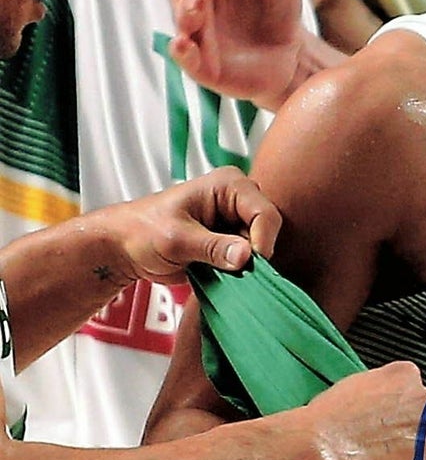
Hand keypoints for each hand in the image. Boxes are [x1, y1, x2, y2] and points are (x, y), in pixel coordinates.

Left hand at [90, 166, 280, 285]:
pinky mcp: (231, 243)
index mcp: (229, 185)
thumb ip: (212, 247)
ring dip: (244, 266)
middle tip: (230, 269)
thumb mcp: (177, 239)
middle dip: (253, 253)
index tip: (249, 264)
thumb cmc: (143, 231)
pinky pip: (248, 260)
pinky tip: (218, 275)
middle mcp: (238, 200)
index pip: (265, 212)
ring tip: (216, 271)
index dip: (262, 240)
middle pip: (267, 229)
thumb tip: (246, 256)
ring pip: (260, 248)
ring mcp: (236, 222)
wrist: (124, 249)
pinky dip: (238, 272)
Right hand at [311, 365, 425, 459]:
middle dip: (421, 438)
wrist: (320, 448)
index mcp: (404, 377)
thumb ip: (374, 395)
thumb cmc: (325, 424)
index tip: (402, 428)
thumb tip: (372, 408)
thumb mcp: (351, 389)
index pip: (418, 396)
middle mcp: (424, 400)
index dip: (410, 416)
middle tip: (398, 455)